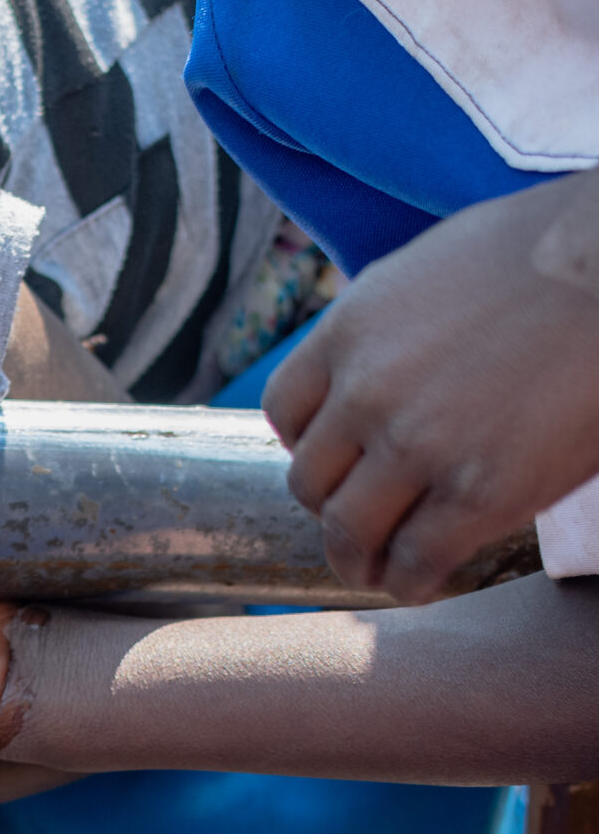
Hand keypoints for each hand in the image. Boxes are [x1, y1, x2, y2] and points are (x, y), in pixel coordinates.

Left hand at [264, 167, 598, 604]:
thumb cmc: (547, 251)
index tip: (336, 459)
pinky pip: (417, 561)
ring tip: (377, 567)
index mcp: (349, 333)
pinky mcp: (481, 493)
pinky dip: (410, 581)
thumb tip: (381, 361)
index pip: (285, 413)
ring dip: (358, 557)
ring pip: (349, 531)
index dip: (308, 444)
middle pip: (310, 481)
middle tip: (359, 519)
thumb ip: (390, 325)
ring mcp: (419, 448)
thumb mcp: (431, 268)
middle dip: (332, 505)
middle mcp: (367, 394)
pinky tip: (421, 582)